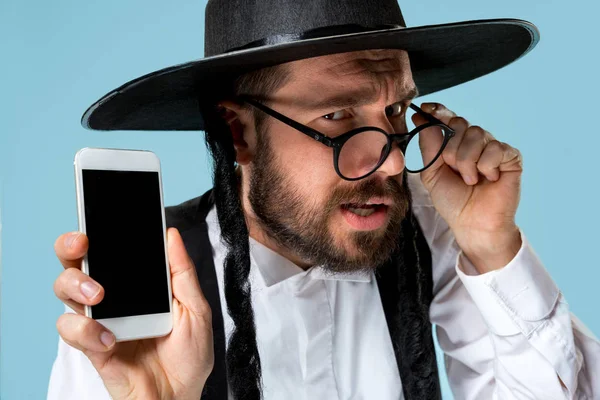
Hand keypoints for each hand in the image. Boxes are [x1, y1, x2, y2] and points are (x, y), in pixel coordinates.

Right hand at [53, 228, 213, 399]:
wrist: (180, 396)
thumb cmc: (189, 355)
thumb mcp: (196, 309)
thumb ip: (182, 273)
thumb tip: (171, 235)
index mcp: (137, 286)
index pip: (111, 252)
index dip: (100, 232)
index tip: (101, 218)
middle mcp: (113, 298)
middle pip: (77, 263)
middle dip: (71, 247)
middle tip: (83, 243)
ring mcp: (99, 321)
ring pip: (65, 290)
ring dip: (76, 285)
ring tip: (99, 294)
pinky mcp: (91, 346)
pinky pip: (72, 330)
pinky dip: (86, 331)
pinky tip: (110, 339)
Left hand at [412, 102, 522, 272]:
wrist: (472, 224)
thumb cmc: (453, 201)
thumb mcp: (432, 174)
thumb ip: (429, 146)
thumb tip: (420, 118)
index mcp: (456, 144)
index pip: (448, 118)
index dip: (438, 111)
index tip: (425, 109)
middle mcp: (475, 142)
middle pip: (460, 124)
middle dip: (451, 149)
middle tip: (454, 170)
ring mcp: (493, 148)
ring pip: (476, 134)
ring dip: (467, 162)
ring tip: (470, 180)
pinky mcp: (511, 157)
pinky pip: (495, 149)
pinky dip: (486, 166)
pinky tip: (488, 179)